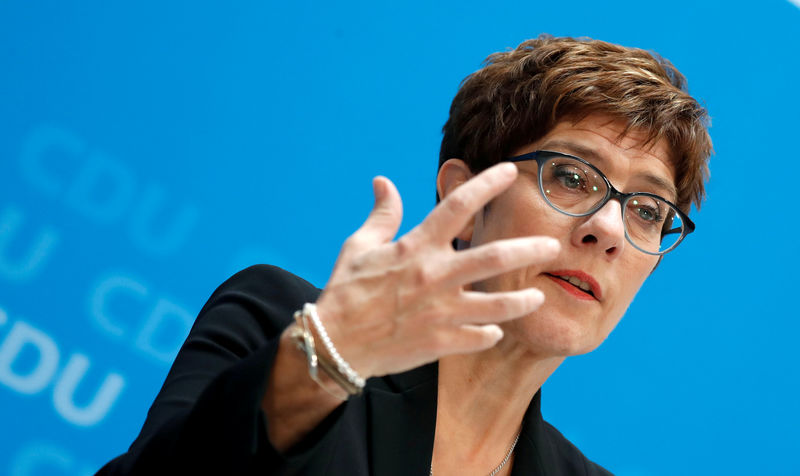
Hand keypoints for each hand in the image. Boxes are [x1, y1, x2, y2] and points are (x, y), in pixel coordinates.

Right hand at [315, 162, 559, 378]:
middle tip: (552, 246)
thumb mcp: (359, 246)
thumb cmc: (346, 291)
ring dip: (522, 301)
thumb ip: (382, 215)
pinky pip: (478, 337)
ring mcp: (440, 312)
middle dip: (527, 249)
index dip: (486, 184)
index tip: (510, 171)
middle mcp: (434, 277)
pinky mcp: (440, 342)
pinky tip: (497, 330)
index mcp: (416, 247)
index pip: (457, 206)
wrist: (335, 344)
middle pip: (493, 257)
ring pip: (496, 306)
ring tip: (539, 295)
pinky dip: (490, 334)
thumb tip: (383, 182)